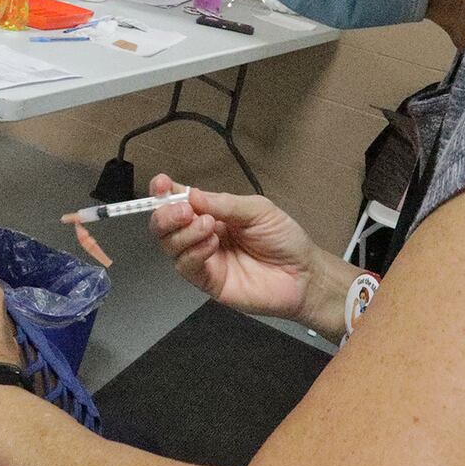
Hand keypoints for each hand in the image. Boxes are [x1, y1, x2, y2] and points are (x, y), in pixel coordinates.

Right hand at [147, 173, 349, 332]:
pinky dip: (194, 252)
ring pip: (170, 246)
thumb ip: (224, 203)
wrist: (303, 275)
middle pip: (165, 225)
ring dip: (183, 232)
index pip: (179, 201)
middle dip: (167, 214)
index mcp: (211, 213)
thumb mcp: (257, 210)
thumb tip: (191, 194)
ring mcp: (203, 260)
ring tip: (208, 225)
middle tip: (184, 210)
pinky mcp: (208, 282)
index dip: (164, 192)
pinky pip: (186, 266)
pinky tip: (212, 244)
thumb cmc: (283, 238)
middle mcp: (201, 235)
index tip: (161, 184)